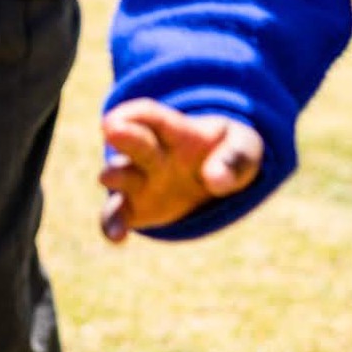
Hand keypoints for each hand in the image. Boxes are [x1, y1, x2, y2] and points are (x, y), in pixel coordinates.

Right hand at [99, 99, 263, 243]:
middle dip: (125, 136)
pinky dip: (112, 225)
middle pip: (135, 141)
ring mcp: (140, 180)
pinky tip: (118, 237)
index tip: (118, 118)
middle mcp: (152, 153)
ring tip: (108, 177)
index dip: (136, 114)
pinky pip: (117, 215)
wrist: (218, 174)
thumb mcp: (243, 147)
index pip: (153, 115)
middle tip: (111, 128)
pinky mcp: (135, 208)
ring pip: (119, 177)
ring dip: (116, 177)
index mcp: (177, 132)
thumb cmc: (228, 152)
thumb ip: (234, 159)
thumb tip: (216, 182)